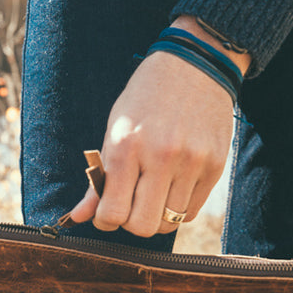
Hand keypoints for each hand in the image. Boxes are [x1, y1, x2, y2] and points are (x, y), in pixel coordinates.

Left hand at [69, 16, 250, 236]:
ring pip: (169, 223)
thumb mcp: (115, 130)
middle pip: (143, 226)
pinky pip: (191, 212)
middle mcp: (161, 157)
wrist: (196, 66)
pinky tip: (171, 190)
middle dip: (131, 224)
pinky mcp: (215, 167)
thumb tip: (77, 218)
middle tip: (130, 207)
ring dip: (156, 217)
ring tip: (151, 196)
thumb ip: (99, 178)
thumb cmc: (146, 99)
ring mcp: (192, 163)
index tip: (107, 213)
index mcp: (127, 146)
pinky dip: (177, 210)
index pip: (113, 213)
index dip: (106, 221)